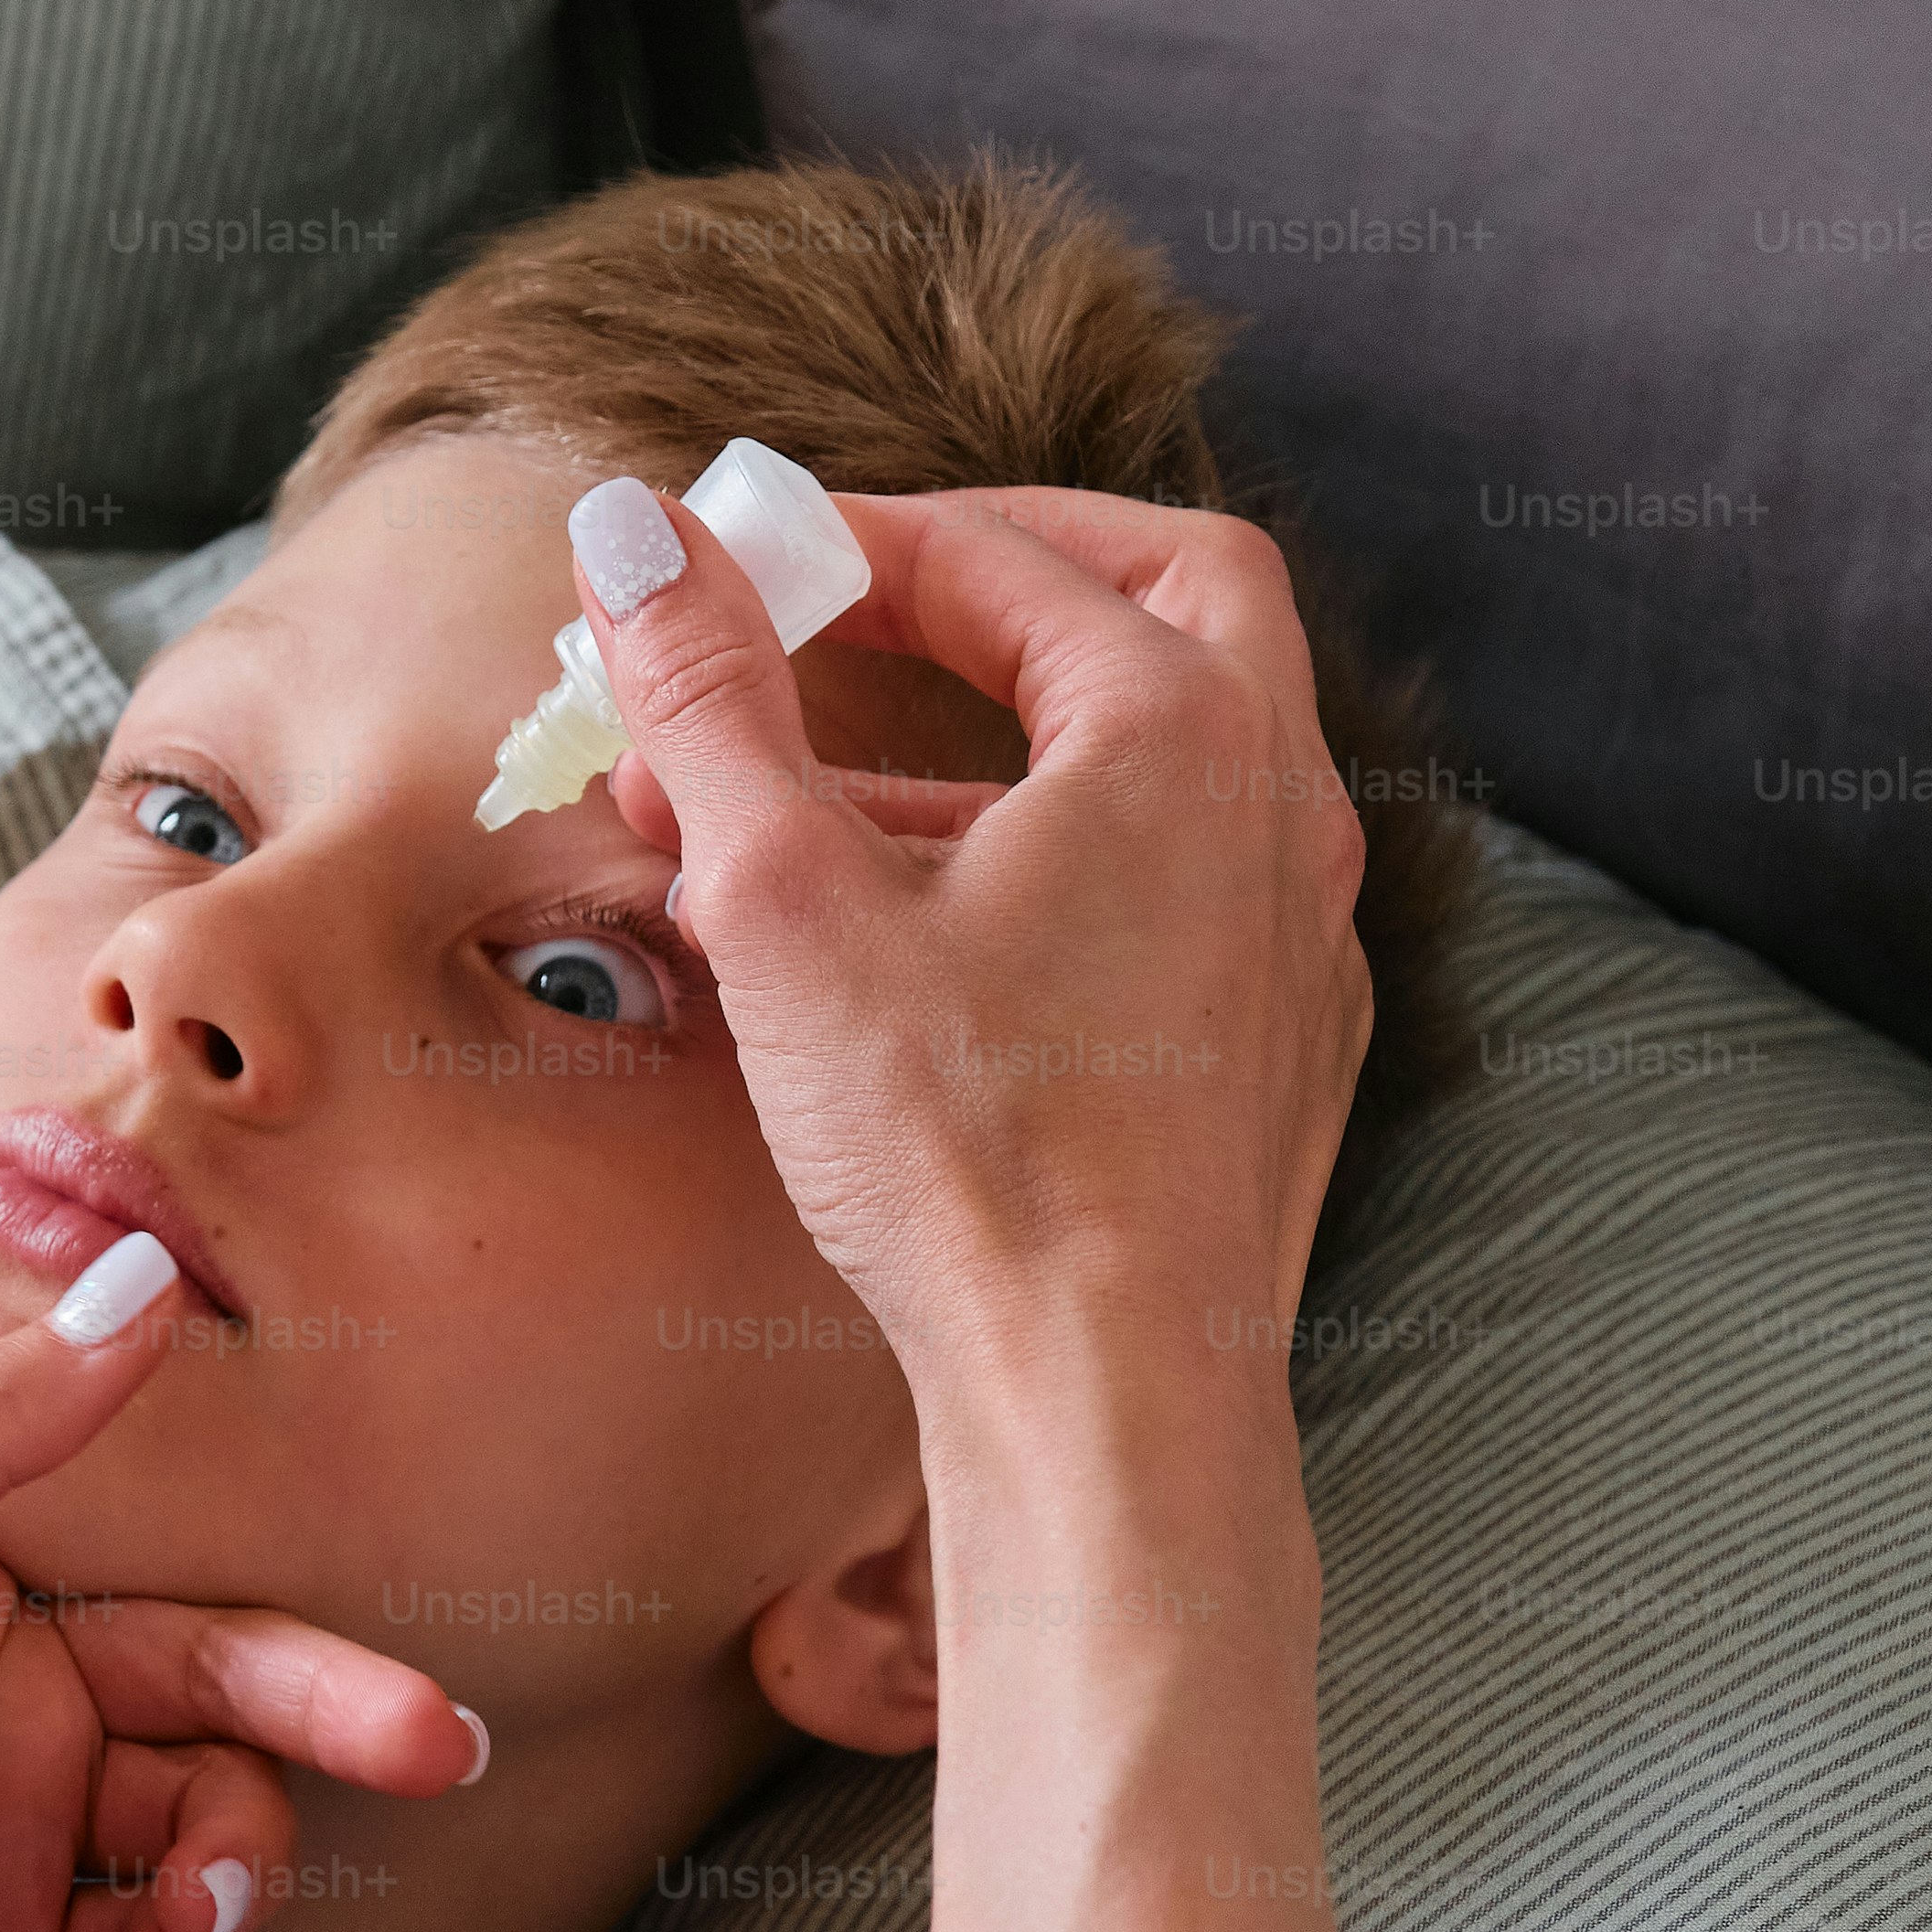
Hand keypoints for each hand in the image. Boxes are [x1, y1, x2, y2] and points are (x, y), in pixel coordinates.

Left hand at [0, 1252, 479, 1931]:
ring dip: (243, 1859)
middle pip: (213, 1683)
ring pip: (203, 1817)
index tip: (382, 1578)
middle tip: (433, 1747)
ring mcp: (1, 1832)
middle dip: (329, 1714)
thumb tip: (138, 1288)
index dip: (271, 1568)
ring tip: (208, 1918)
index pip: (150, 1546)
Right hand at [582, 476, 1375, 1379]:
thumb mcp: (785, 896)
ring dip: (997, 734)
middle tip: (869, 590)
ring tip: (810, 800)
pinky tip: (921, 931)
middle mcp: (1278, 805)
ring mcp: (1297, 928)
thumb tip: (633, 534)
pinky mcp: (1280, 1041)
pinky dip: (1058, 849)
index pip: (1001, 558)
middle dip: (1004, 571)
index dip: (844, 545)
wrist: (1105, 1397)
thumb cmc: (963, 1154)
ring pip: (1167, 748)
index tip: (731, 566)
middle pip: (1162, 592)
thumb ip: (709, 695)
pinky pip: (1178, 878)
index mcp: (1180, 727)